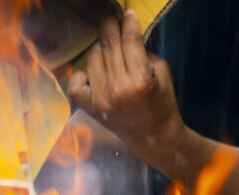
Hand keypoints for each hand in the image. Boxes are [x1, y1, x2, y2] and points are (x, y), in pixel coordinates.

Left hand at [68, 10, 184, 156]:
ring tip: (107, 46)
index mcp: (140, 80)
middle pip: (109, 46)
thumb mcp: (161, 72)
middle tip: (110, 17)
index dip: (128, 23)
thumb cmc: (161, 102)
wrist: (154, 136)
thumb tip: (127, 32)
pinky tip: (92, 71)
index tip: (126, 13)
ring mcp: (100, 99)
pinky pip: (76, 83)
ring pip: (92, 58)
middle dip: (110, 27)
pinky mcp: (90, 107)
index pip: (129, 41)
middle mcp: (117, 88)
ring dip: (99, 47)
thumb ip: (143, 52)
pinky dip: (82, 73)